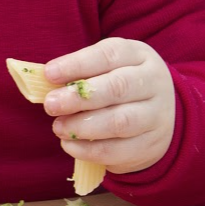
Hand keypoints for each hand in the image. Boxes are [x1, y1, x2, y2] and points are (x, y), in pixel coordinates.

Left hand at [42, 38, 174, 175]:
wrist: (158, 119)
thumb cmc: (120, 88)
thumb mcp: (107, 70)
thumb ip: (81, 74)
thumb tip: (46, 82)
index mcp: (140, 55)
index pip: (109, 54)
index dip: (77, 64)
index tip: (49, 74)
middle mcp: (154, 82)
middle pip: (118, 87)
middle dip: (79, 97)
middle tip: (50, 105)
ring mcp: (156, 116)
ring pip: (120, 122)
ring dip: (82, 126)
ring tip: (58, 127)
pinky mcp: (151, 145)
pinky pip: (118, 150)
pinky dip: (88, 150)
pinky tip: (69, 145)